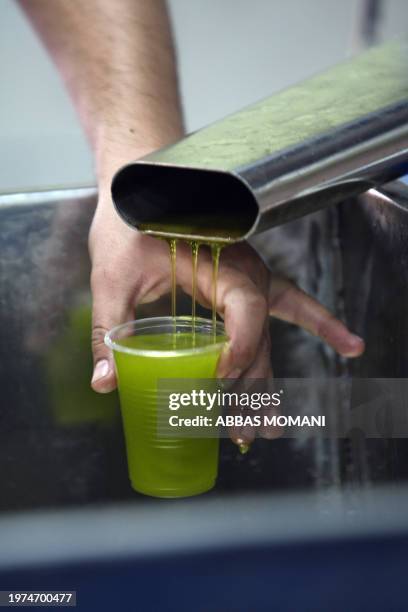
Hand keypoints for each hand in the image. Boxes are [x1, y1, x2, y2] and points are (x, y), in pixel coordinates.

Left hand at [89, 200, 364, 409]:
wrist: (139, 194)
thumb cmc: (127, 226)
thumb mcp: (112, 278)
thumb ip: (109, 329)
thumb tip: (104, 383)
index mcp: (218, 262)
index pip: (246, 309)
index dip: (239, 348)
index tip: (217, 380)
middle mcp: (245, 272)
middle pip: (259, 337)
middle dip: (251, 390)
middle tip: (240, 435)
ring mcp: (250, 279)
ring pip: (267, 338)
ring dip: (266, 385)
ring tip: (264, 431)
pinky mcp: (245, 285)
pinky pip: (291, 308)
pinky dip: (318, 325)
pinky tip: (349, 345)